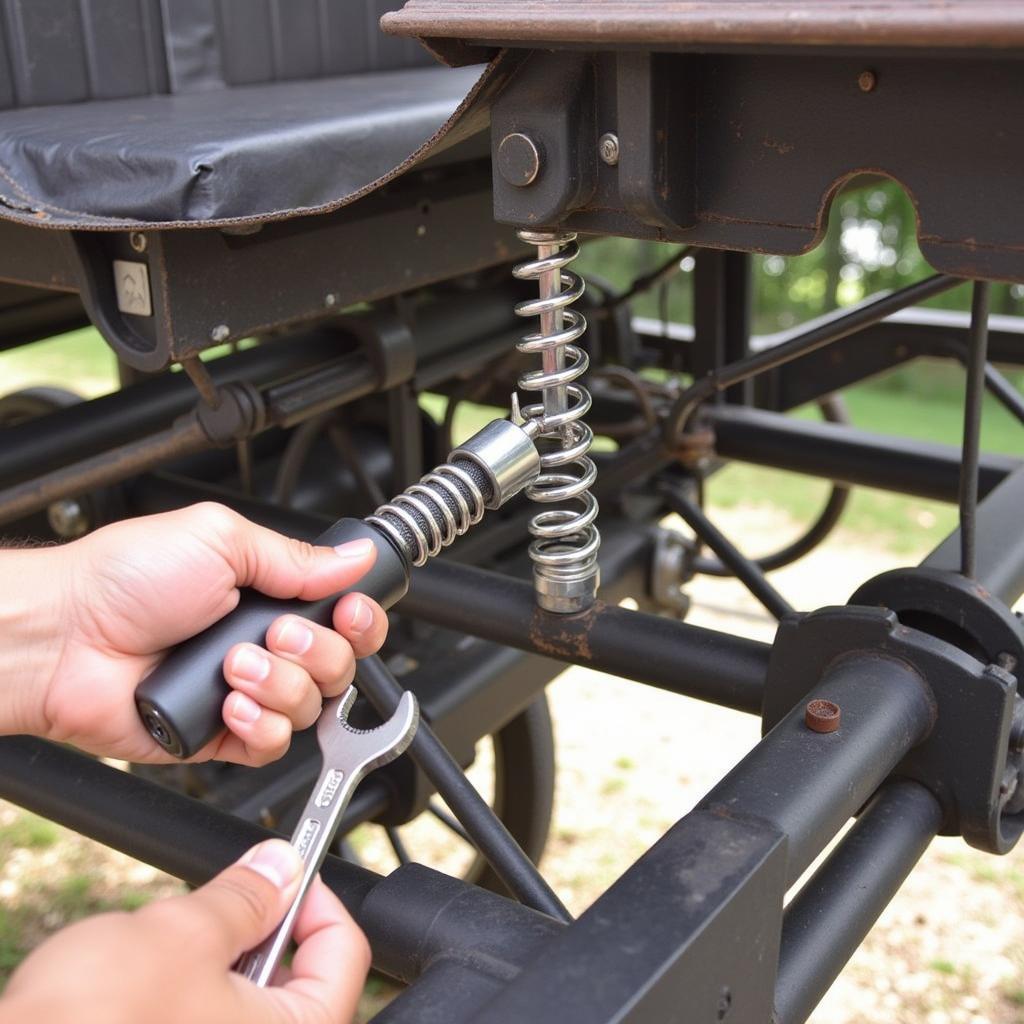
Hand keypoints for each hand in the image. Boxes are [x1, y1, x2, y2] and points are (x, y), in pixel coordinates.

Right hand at [0, 839, 369, 1023]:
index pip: (344, 955)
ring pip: (241, 999)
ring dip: (212, 962)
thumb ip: (246, 896)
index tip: (287, 872)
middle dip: (256, 930)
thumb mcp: (183, 934)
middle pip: (295, 978)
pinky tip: (139, 985)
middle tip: (218, 905)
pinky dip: (182, 994)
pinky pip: (199, 1021)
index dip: (318, 899)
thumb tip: (280, 865)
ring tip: (163, 951)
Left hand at [2, 502, 388, 763]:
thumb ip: (297, 556)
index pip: (345, 617)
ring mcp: (246, 691)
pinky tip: (227, 702)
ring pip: (312, 708)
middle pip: (341, 666)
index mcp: (269, 594)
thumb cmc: (125, 578)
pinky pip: (273, 746)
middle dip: (317, 651)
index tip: (347, 612)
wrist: (64, 637)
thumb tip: (357, 556)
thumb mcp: (221, 540)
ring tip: (233, 665)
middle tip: (275, 632)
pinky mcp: (223, 735)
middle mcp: (265, 644)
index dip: (359, 621)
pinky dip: (259, 725)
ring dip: (279, 685)